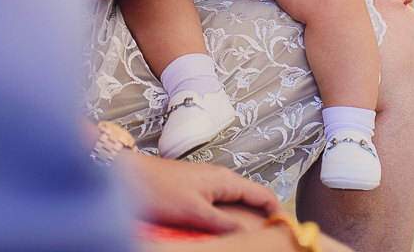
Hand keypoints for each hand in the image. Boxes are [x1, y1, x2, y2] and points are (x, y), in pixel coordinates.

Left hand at [122, 154, 280, 233]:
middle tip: (271, 238)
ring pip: (236, 202)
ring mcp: (207, 183)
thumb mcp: (195, 211)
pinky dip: (229, 217)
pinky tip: (224, 230)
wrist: (127, 176)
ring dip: (246, 218)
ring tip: (251, 237)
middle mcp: (220, 178)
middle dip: (264, 217)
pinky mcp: (194, 189)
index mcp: (225, 180)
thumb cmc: (159, 189)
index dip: (278, 212)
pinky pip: (220, 204)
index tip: (286, 231)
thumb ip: (224, 223)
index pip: (263, 195)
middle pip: (252, 198)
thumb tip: (251, 233)